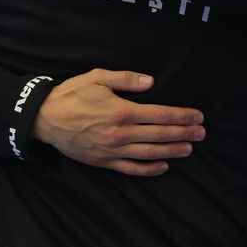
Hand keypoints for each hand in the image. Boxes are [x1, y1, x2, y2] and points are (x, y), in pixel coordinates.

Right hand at [33, 68, 205, 175]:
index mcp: (121, 111)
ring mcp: (111, 150)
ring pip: (149, 153)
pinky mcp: (103, 162)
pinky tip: (163, 166)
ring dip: (172, 151)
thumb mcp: (97, 77)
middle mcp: (119, 133)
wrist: (44, 118)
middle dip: (184, 134)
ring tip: (189, 149)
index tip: (198, 116)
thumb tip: (151, 82)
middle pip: (159, 135)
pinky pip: (131, 168)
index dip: (182, 116)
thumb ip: (126, 79)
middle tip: (202, 134)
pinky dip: (149, 169)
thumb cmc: (71, 94)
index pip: (160, 115)